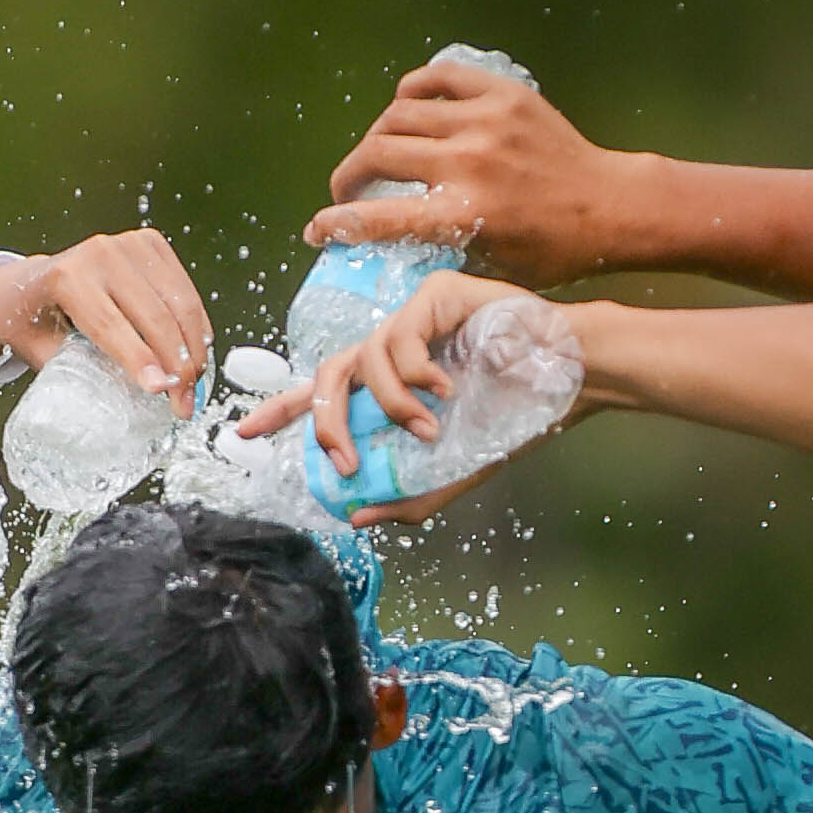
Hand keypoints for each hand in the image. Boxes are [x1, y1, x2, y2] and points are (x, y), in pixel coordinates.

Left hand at [0, 229, 213, 402]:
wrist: (27, 283)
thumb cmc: (33, 322)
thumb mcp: (42, 353)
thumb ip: (78, 373)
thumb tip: (126, 402)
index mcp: (65, 278)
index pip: (110, 325)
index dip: (139, 360)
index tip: (161, 390)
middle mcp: (99, 253)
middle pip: (153, 315)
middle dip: (176, 365)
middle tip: (184, 405)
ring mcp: (129, 244)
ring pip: (179, 302)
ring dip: (194, 349)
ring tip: (194, 387)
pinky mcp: (150, 244)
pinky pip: (185, 291)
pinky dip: (197, 326)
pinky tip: (196, 355)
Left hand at [247, 266, 546, 520]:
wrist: (568, 381)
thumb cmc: (515, 417)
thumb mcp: (452, 469)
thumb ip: (406, 495)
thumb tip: (354, 515)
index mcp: (388, 383)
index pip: (323, 393)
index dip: (282, 410)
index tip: (244, 433)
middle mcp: (391, 347)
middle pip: (327, 375)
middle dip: (324, 421)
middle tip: (343, 456)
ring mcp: (410, 319)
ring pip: (361, 360)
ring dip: (387, 405)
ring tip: (426, 427)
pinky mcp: (433, 297)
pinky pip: (400, 338)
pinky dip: (416, 373)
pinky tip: (448, 388)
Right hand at [311, 61, 666, 289]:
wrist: (609, 206)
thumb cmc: (550, 251)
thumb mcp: (488, 266)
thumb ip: (435, 249)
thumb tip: (383, 239)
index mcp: (463, 214)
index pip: (379, 217)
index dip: (337, 222)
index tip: (317, 228)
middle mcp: (468, 162)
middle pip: (378, 154)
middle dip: (350, 176)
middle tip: (348, 190)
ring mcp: (485, 121)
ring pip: (399, 114)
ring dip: (378, 137)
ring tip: (381, 154)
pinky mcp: (502, 94)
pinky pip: (437, 78)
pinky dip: (412, 91)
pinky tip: (409, 110)